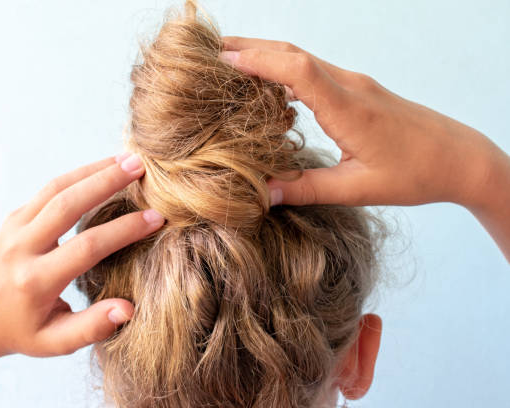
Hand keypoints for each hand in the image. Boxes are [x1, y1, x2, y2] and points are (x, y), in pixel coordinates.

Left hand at [0, 153, 164, 356]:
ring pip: (57, 187)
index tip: (156, 218)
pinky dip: (79, 174)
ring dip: (94, 170)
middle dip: (107, 182)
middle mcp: (22, 248)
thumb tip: (129, 308)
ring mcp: (15, 227)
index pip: (87, 247)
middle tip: (141, 166)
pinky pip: (50, 188)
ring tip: (128, 159)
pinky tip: (105, 168)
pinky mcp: (16, 215)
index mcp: (35, 281)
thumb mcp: (55, 342)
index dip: (124, 230)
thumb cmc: (24, 331)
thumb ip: (92, 328)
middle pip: (68, 204)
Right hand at [220, 37, 500, 208]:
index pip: (296, 68)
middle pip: (293, 52)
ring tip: (231, 63)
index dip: (257, 60)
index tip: (222, 61)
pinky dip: (285, 69)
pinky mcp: (358, 90)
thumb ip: (307, 189)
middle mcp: (350, 86)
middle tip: (212, 53)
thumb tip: (263, 194)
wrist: (460, 157)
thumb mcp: (358, 189)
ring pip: (302, 58)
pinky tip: (269, 84)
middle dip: (251, 48)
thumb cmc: (415, 173)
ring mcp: (355, 84)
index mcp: (349, 108)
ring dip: (266, 55)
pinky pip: (314, 70)